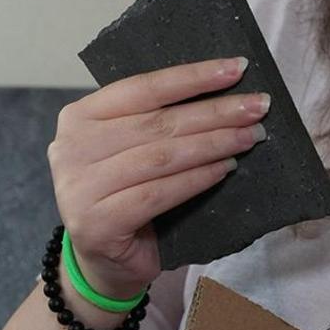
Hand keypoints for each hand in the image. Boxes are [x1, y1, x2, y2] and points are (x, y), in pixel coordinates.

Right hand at [46, 57, 268, 299]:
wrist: (103, 261)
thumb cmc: (124, 195)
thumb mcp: (131, 148)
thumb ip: (157, 122)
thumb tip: (224, 94)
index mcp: (79, 115)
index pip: (143, 87)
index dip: (193, 77)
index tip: (238, 68)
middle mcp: (71, 147)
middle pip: (157, 122)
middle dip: (214, 112)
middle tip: (258, 107)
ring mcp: (79, 186)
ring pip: (161, 156)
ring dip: (213, 144)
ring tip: (250, 136)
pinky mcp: (96, 222)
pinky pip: (159, 193)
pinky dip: (197, 179)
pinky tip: (225, 169)